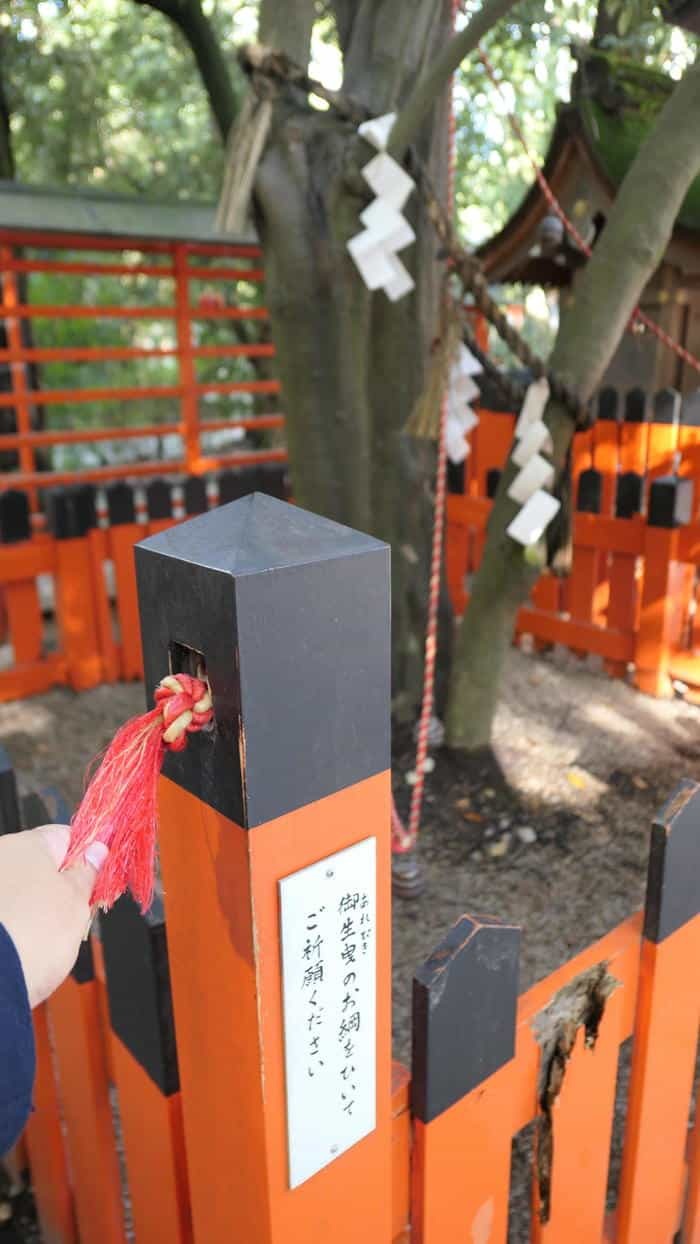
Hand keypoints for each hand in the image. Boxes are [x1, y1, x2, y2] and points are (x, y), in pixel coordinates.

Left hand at [0, 826, 107, 1007]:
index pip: (66, 836)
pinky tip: (31, 944)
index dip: (88, 854)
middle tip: (83, 909)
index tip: (101, 870)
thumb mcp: (77, 900)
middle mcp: (0, 859)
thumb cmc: (33, 938)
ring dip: (43, 907)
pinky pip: (10, 912)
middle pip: (43, 864)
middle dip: (65, 886)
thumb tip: (96, 852)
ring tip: (55, 935)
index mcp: (24, 844)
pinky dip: (22, 924)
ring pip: (26, 890)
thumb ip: (88, 871)